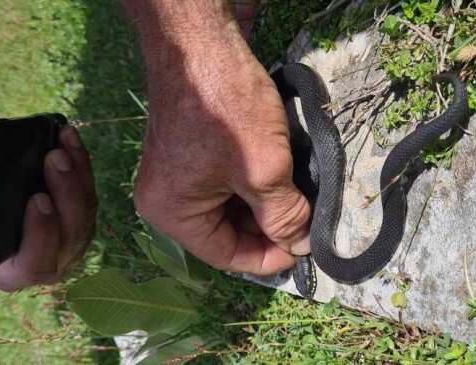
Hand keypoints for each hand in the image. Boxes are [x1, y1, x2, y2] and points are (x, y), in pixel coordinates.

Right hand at [0, 126, 96, 291]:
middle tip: (54, 158)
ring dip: (76, 172)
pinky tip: (67, 136)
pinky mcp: (83, 215)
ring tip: (63, 143)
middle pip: (72, 230)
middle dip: (66, 191)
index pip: (36, 262)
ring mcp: (72, 239)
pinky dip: (79, 162)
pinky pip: (89, 189)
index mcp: (16, 273)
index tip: (37, 200)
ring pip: (86, 208)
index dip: (41, 233)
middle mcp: (52, 261)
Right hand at [131, 1, 310, 275]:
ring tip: (299, 200)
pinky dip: (254, 186)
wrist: (203, 42)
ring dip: (265, 207)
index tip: (303, 250)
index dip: (267, 257)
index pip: (225, 254)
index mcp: (172, 212)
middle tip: (307, 223)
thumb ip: (284, 214)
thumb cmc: (226, 108)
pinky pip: (226, 183)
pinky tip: (281, 178)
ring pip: (230, 208)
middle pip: (227, 232)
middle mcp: (167, 199)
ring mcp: (178, 174)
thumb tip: (301, 244)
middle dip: (268, 229)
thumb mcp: (264, 170)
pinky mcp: (192, 152)